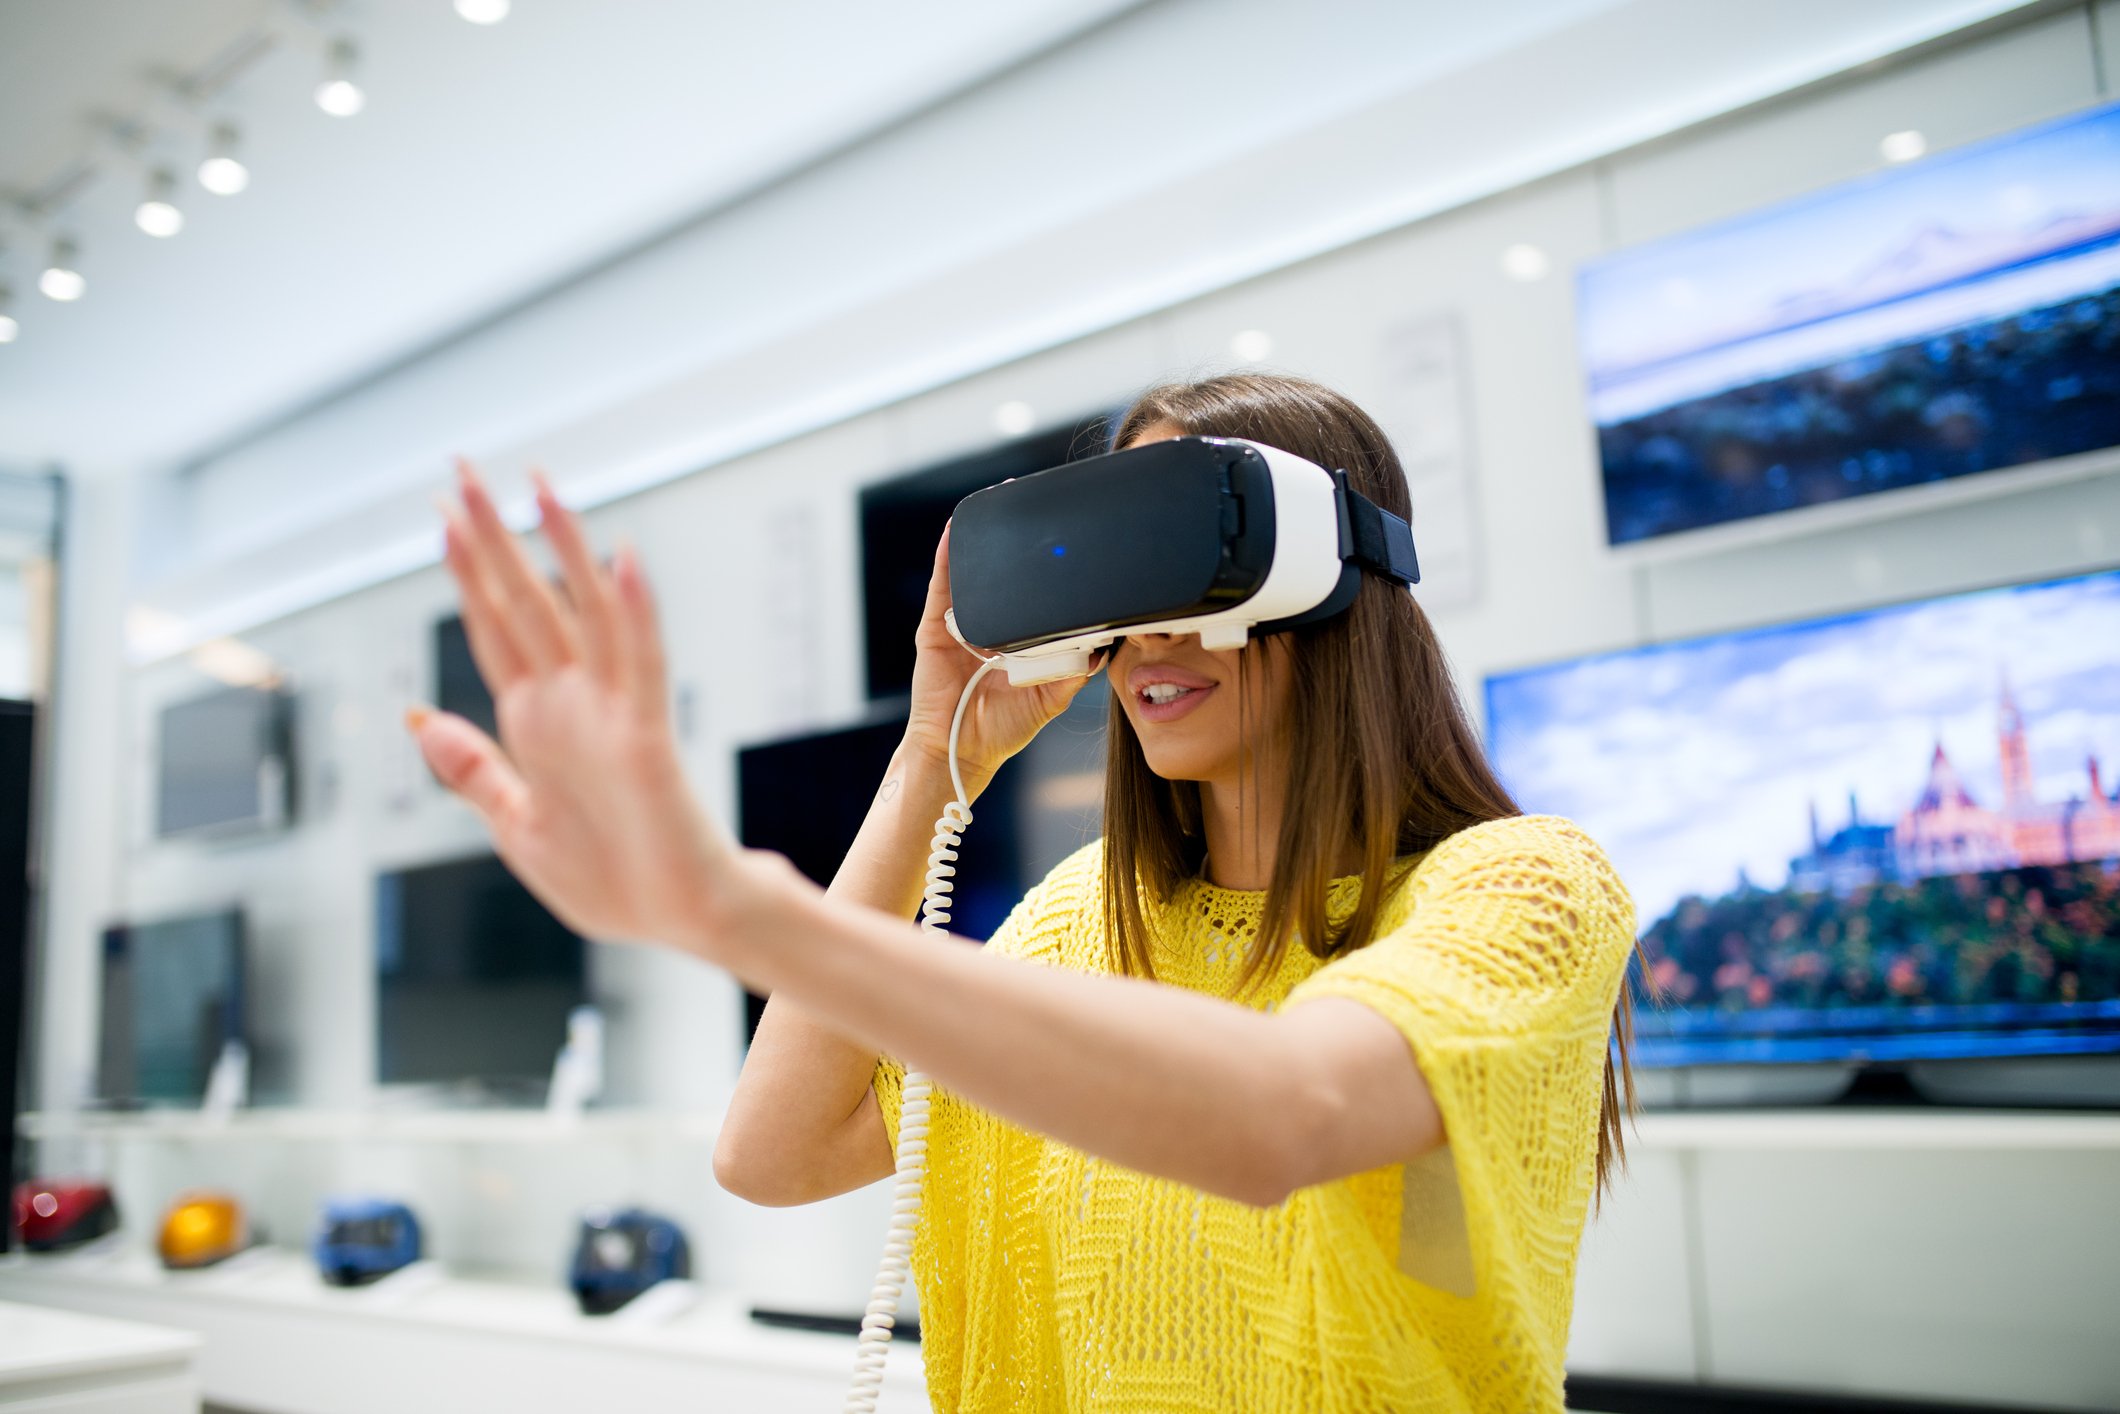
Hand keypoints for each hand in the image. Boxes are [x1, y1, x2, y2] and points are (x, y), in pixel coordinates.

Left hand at [410, 461, 740, 951]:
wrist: (683, 922)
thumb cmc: (614, 881)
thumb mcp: (516, 826)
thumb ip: (473, 769)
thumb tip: (419, 716)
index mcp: (535, 724)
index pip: (493, 629)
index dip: (465, 573)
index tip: (442, 515)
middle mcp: (570, 705)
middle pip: (523, 603)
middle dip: (491, 536)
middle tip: (461, 467)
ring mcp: (610, 715)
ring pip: (581, 615)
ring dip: (559, 550)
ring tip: (537, 485)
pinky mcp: (646, 740)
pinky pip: (640, 666)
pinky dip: (634, 614)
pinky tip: (623, 562)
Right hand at [904, 522, 1102, 792]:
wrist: (960, 750)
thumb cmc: (1002, 729)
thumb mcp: (1049, 699)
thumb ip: (1073, 674)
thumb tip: (1101, 648)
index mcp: (1015, 639)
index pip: (1032, 597)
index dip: (1045, 573)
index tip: (1066, 544)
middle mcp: (988, 626)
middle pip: (1002, 579)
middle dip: (1016, 546)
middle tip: (1038, 509)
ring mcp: (960, 624)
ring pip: (972, 574)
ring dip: (982, 540)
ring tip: (999, 501)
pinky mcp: (936, 627)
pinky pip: (942, 585)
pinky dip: (947, 556)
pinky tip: (956, 529)